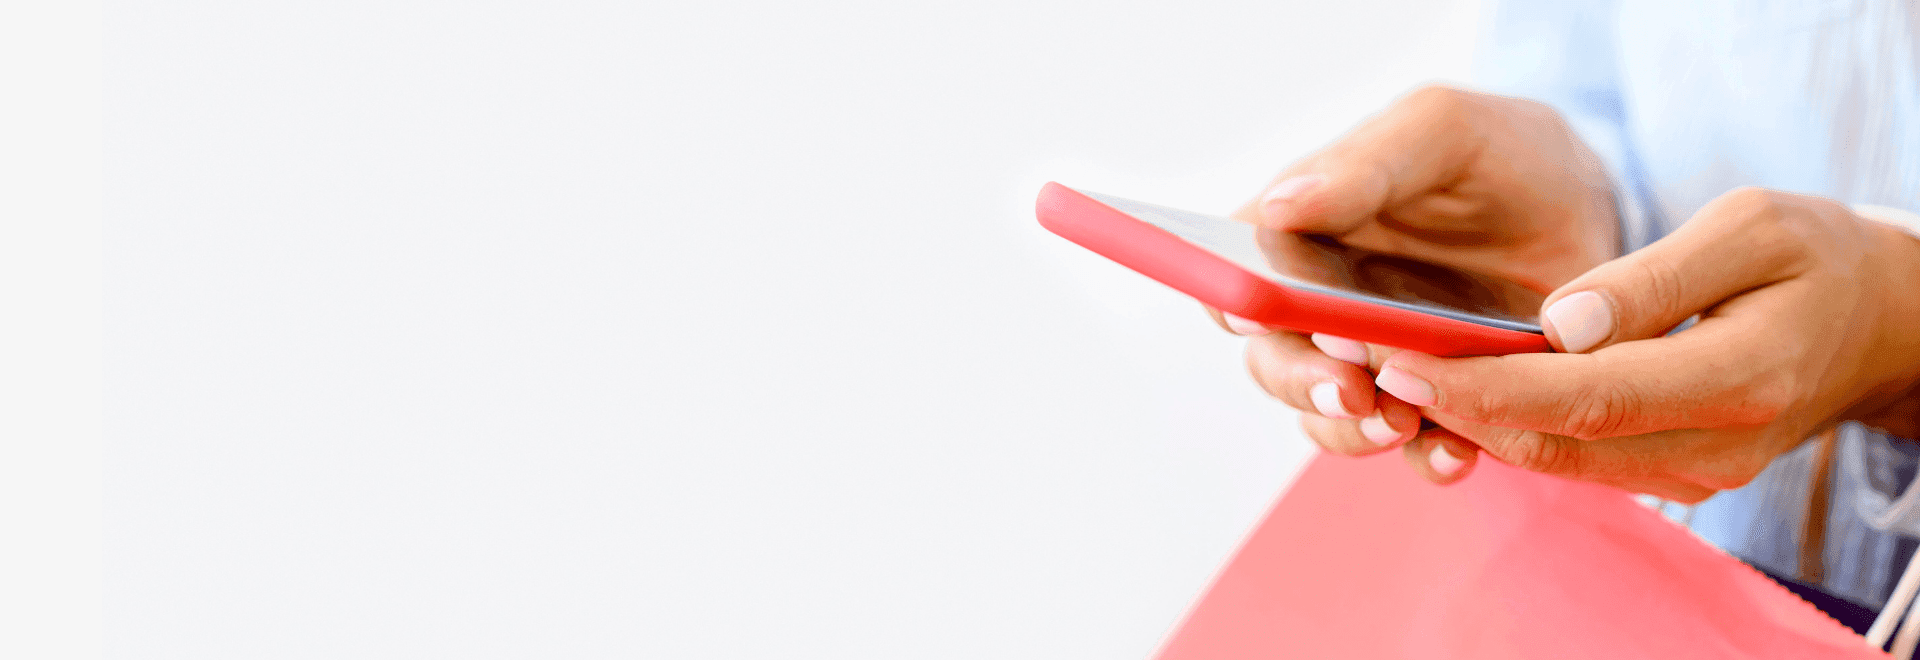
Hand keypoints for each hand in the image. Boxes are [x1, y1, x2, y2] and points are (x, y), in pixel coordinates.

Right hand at [1213, 85, 1619, 479]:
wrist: (1591, 206)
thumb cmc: (1500, 152)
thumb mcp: (1441, 131)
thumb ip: (1363, 167)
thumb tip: (1277, 211)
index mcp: (1301, 232)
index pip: (1236, 277)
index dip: (1233, 303)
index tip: (1261, 318)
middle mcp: (1323, 305)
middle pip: (1272, 361)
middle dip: (1302, 382)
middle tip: (1350, 387)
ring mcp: (1377, 358)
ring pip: (1328, 415)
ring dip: (1353, 429)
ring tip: (1401, 423)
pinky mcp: (1437, 398)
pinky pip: (1413, 446)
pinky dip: (1427, 456)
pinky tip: (1456, 451)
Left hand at [1370, 187, 1919, 501]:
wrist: (1872, 327)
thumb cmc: (1813, 260)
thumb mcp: (1755, 229)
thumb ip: (1653, 279)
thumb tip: (1556, 322)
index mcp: (1736, 381)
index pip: (1582, 395)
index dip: (1483, 382)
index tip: (1403, 354)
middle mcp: (1708, 449)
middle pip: (1552, 439)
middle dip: (1450, 402)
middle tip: (1362, 359)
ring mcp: (1687, 475)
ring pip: (1551, 458)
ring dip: (1464, 419)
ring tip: (1382, 369)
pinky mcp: (1665, 475)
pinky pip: (1568, 456)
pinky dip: (1502, 426)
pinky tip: (1443, 386)